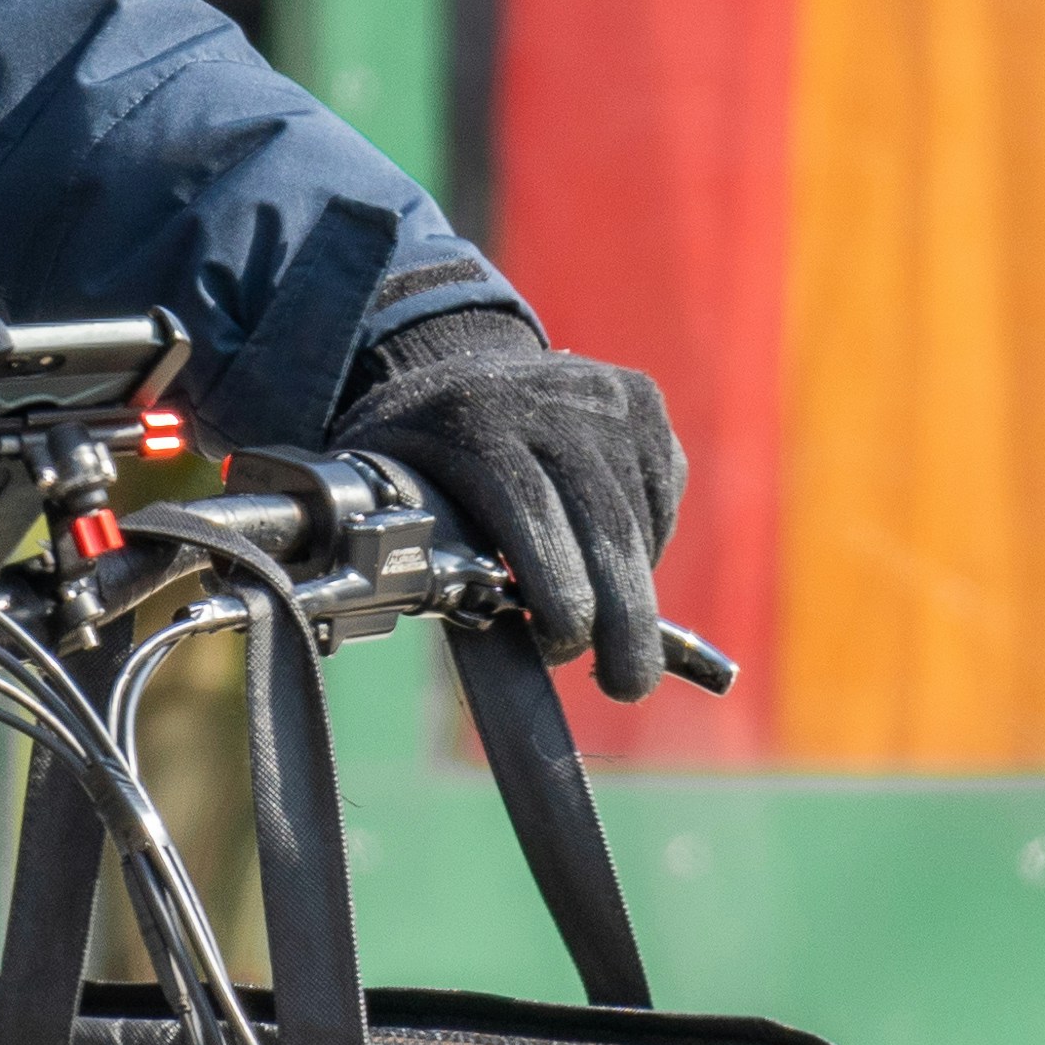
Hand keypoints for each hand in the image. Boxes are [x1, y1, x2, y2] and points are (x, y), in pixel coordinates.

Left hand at [334, 304, 685, 699]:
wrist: (459, 360)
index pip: (531, 510)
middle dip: (624, 618)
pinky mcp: (644, 403)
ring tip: (609, 638)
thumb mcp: (385, 487)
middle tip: (628, 684)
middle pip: (605, 524)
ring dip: (631, 592)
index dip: (558, 587)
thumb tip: (422, 637)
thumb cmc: (415, 450)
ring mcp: (606, 394)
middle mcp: (549, 397)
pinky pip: (658, 500)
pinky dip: (643, 550)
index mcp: (472, 418)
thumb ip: (406, 552)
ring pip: (639, 521)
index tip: (564, 647)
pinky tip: (612, 568)